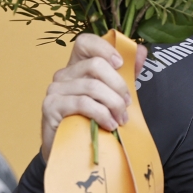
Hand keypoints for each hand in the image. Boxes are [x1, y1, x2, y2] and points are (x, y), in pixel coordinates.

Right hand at [40, 34, 148, 161]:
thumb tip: (142, 51)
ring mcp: (55, 89)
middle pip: (96, 65)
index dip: (105, 48)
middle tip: (127, 105)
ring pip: (93, 86)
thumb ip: (127, 73)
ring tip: (120, 120)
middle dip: (119, 86)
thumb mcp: (113, 95)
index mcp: (78, 66)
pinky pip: (83, 103)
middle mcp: (64, 74)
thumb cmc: (93, 120)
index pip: (85, 42)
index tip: (121, 64)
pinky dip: (102, 114)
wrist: (72, 150)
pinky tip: (109, 124)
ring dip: (114, 104)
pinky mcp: (51, 106)